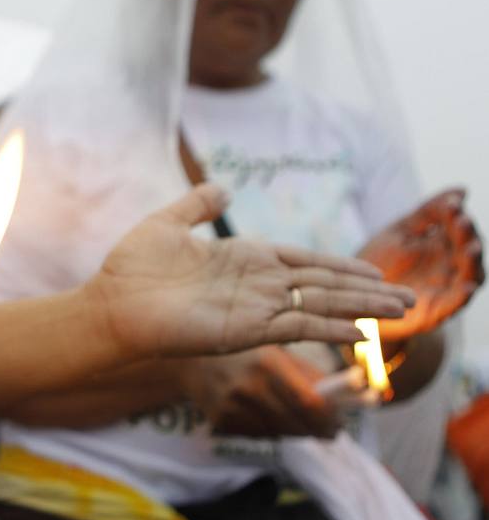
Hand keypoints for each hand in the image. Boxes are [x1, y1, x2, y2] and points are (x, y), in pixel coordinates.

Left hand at [86, 184, 415, 357]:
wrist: (110, 304)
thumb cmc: (131, 269)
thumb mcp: (168, 223)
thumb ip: (198, 206)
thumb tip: (224, 189)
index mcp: (242, 260)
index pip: (304, 262)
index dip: (339, 266)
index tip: (372, 271)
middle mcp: (255, 286)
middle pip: (323, 285)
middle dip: (365, 290)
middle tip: (408, 298)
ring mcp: (253, 309)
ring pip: (320, 306)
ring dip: (361, 308)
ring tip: (402, 311)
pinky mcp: (245, 330)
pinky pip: (297, 327)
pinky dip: (330, 327)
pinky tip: (360, 330)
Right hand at [178, 346, 341, 438]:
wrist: (191, 360)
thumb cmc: (246, 353)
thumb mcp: (276, 353)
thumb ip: (309, 375)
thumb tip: (346, 400)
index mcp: (268, 362)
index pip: (309, 401)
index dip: (329, 418)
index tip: (341, 425)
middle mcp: (249, 386)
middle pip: (297, 423)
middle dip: (318, 430)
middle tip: (331, 431)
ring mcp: (232, 406)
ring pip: (280, 433)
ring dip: (295, 430)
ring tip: (296, 417)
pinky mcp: (221, 421)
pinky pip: (259, 435)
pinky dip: (270, 430)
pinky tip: (264, 415)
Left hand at [357, 188, 483, 341]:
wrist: (355, 296)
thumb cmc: (380, 261)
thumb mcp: (401, 231)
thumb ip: (428, 212)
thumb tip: (462, 190)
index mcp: (442, 243)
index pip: (458, 226)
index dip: (456, 214)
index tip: (451, 203)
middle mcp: (450, 264)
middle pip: (467, 248)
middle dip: (466, 234)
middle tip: (461, 220)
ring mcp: (446, 287)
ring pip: (469, 274)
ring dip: (472, 262)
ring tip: (469, 248)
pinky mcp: (437, 310)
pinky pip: (456, 304)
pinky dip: (463, 296)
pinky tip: (466, 286)